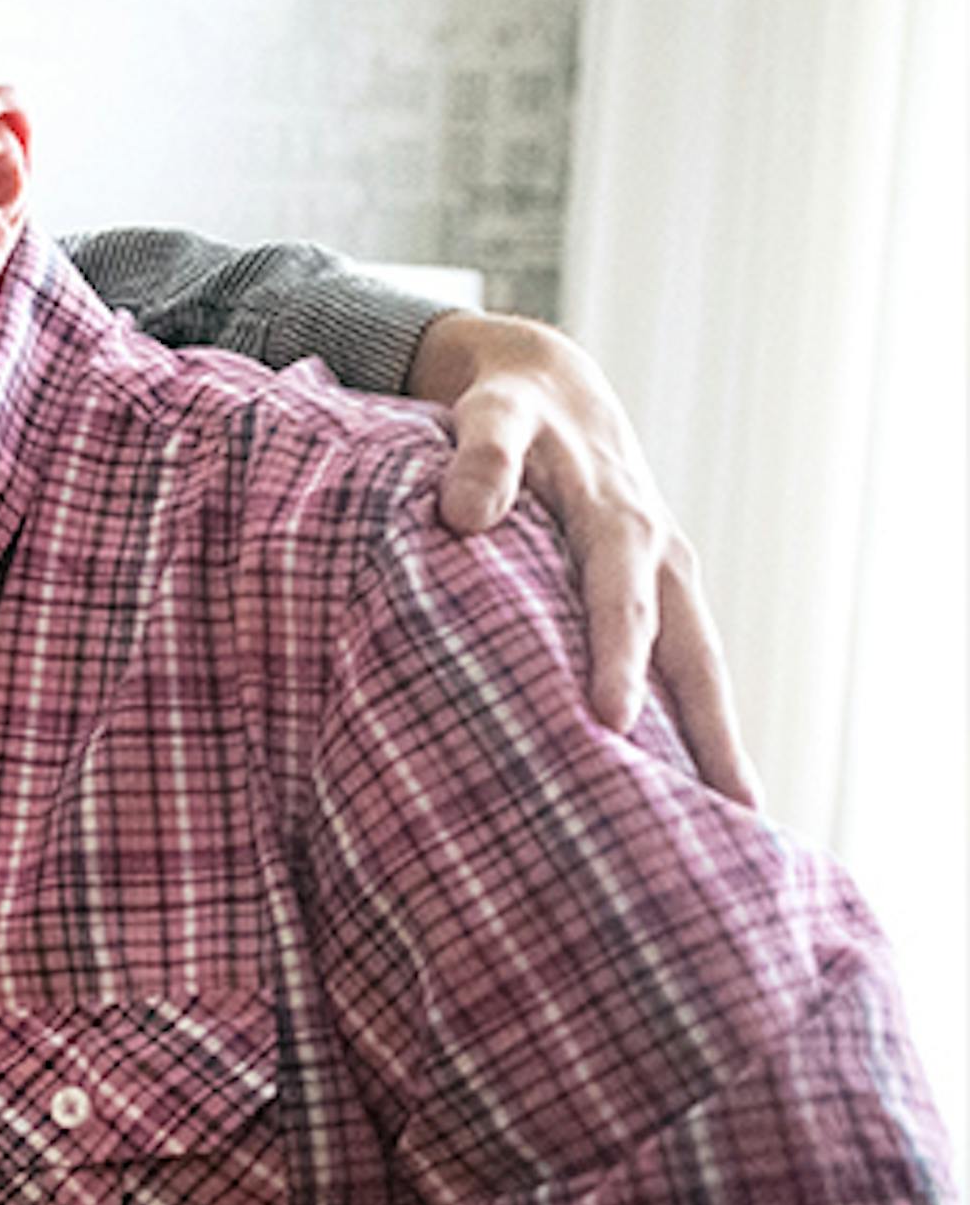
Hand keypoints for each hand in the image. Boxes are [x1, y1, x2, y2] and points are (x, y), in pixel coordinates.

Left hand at [412, 309, 756, 804]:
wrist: (546, 387)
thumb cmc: (508, 413)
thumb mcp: (491, 418)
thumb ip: (478, 458)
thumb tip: (464, 515)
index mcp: (617, 520)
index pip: (620, 600)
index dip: (618, 657)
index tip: (612, 721)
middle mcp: (656, 554)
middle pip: (689, 651)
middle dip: (702, 728)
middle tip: (718, 806)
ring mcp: (665, 578)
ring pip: (701, 667)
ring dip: (720, 740)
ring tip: (739, 817)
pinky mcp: (658, 595)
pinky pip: (687, 666)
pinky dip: (698, 723)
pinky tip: (702, 785)